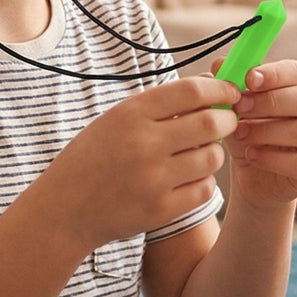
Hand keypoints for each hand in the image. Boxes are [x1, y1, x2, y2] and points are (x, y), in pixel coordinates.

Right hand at [40, 74, 239, 250]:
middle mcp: (143, 144)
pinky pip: (204, 189)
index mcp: (130, 114)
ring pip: (212, 158)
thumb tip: (211, 86)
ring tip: (200, 153)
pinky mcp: (161, 210)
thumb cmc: (95, 157)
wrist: (64, 209)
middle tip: (227, 121)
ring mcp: (153, 179)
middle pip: (210, 123)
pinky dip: (203, 182)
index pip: (191, 91)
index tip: (231, 92)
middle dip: (227, 119)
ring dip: (214, 153)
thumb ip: (161, 104)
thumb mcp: (117, 120)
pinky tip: (187, 179)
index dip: (220, 89)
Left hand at [219, 59, 296, 209]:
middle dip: (270, 102)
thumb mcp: (236, 107)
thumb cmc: (250, 131)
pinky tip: (251, 155)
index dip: (274, 74)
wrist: (253, 175)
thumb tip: (218, 63)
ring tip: (240, 133)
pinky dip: (272, 159)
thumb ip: (230, 84)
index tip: (248, 79)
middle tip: (240, 108)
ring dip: (268, 130)